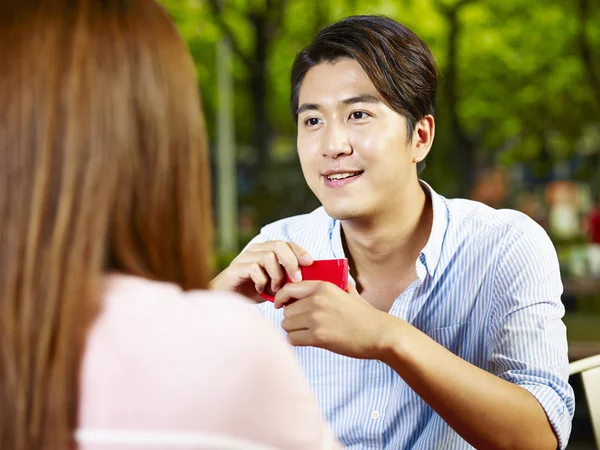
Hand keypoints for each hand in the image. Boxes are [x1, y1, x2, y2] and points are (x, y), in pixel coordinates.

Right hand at [209, 241, 312, 301]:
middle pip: (279, 245)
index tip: (310, 262)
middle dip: (291, 262)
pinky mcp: (236, 268)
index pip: (286, 243)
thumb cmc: (251, 290)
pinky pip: (254, 269)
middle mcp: (255, 250)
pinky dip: (262, 281)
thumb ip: (286, 278)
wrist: (226, 299)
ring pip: (268, 257)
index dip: (299, 251)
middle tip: (296, 279)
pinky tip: (260, 290)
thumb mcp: (274, 284)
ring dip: (276, 275)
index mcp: (266, 250)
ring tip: (274, 288)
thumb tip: (305, 277)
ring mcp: (245, 257)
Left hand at [275, 281, 394, 358]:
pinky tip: (306, 341)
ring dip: (293, 330)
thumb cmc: (366, 315)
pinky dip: (296, 341)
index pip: (289, 288)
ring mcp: (316, 318)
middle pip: (286, 310)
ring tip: (305, 333)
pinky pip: (292, 339)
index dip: (281, 298)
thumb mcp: (350, 292)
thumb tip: (335, 277)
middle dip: (291, 318)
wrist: (379, 334)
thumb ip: (337, 285)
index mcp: (323, 287)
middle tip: (301, 324)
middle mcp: (316, 300)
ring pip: (287, 325)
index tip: (280, 304)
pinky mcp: (318, 337)